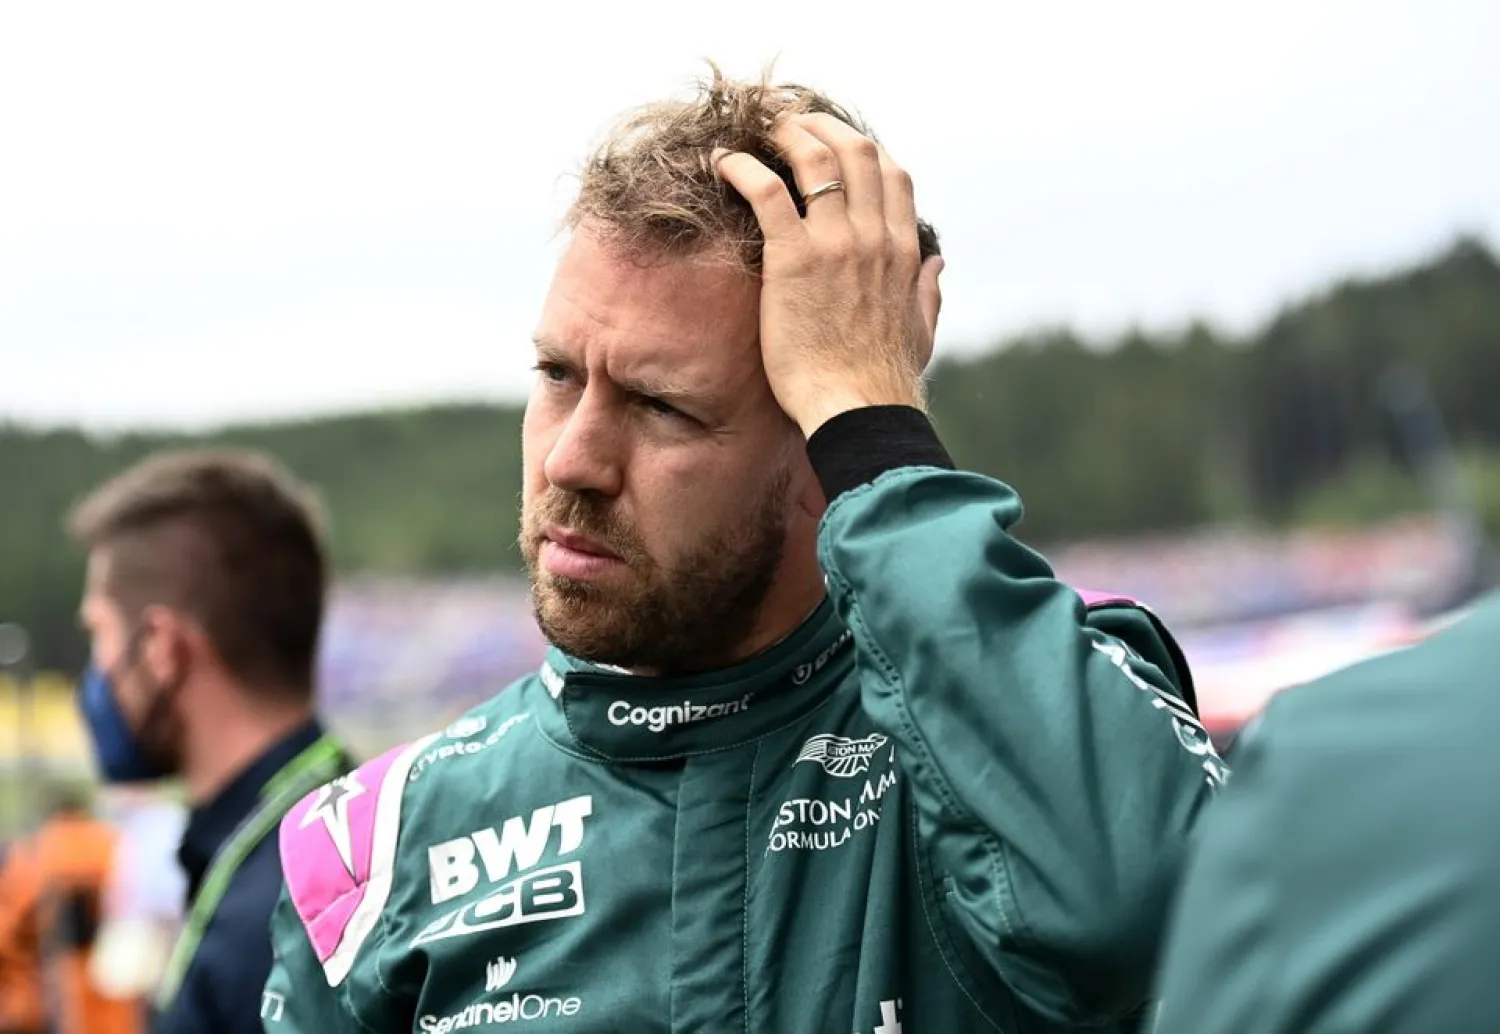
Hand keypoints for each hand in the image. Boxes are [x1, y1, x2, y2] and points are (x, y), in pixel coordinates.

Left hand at [714, 114, 943, 436]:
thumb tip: (937, 264)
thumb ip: (928, 292)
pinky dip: (742, 167)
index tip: (834, 143)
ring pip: (814, 160)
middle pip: (855, 151)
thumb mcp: (921, 331)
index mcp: (903, 251)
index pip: (893, 174)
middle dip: (821, 126)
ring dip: (785, 135)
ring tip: (759, 131)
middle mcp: (874, 237)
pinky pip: (765, 192)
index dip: (862, 149)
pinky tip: (722, 162)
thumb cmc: (883, 382)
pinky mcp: (793, 259)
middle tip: (791, 124)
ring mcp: (835, 244)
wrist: (858, 409)